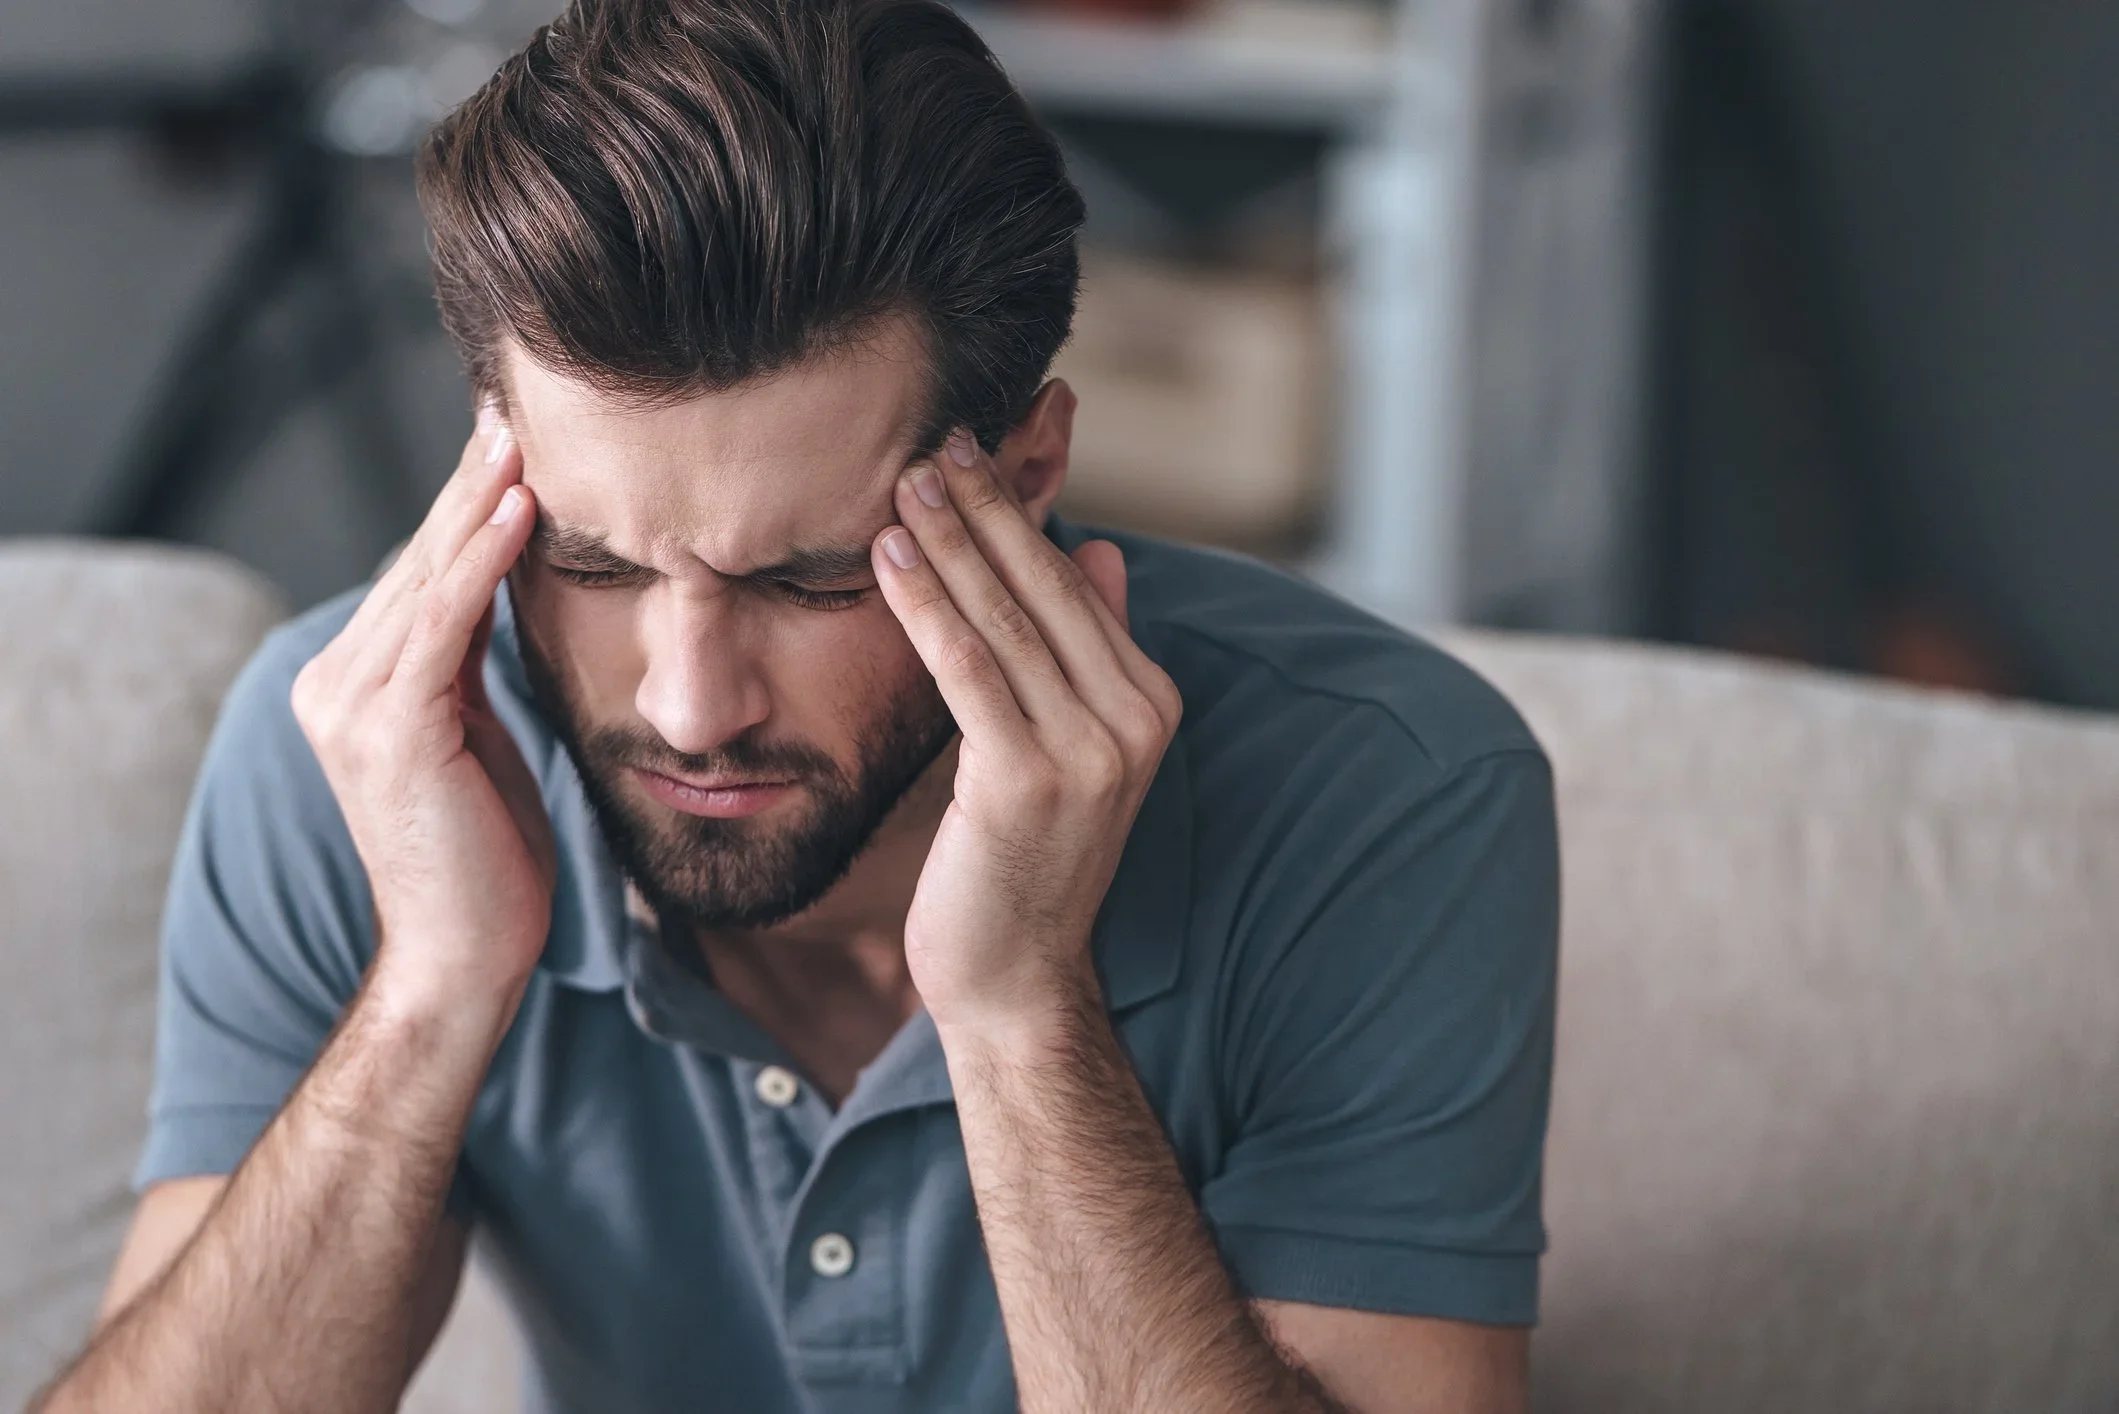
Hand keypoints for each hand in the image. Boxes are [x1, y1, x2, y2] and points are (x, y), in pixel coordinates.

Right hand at [291, 405, 550, 1018]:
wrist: (464, 956)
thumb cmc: (488, 854)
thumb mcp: (478, 735)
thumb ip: (471, 664)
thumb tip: (505, 588)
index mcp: (354, 684)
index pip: (422, 573)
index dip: (465, 503)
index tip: (509, 435)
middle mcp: (336, 684)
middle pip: (421, 562)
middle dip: (471, 482)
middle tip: (514, 403)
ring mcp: (353, 705)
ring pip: (429, 580)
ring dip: (478, 501)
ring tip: (522, 433)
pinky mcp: (390, 730)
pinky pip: (444, 625)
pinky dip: (481, 562)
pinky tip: (518, 508)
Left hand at [871, 431, 1182, 1035]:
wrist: (1016, 977)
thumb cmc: (1026, 860)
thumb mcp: (1070, 747)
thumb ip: (1090, 649)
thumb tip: (1099, 549)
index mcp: (1148, 702)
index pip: (1074, 585)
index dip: (1019, 515)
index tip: (971, 452)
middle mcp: (1132, 720)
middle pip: (1045, 587)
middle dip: (985, 508)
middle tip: (934, 440)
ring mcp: (1088, 751)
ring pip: (1005, 618)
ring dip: (949, 541)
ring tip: (904, 480)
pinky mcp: (1026, 778)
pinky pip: (969, 668)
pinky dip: (927, 605)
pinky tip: (889, 557)